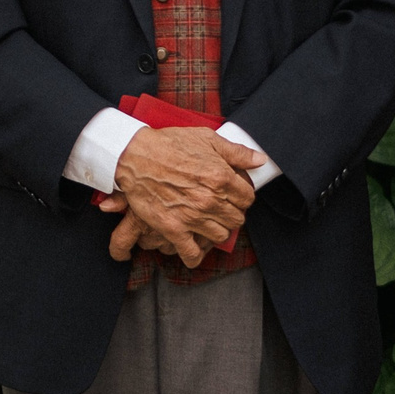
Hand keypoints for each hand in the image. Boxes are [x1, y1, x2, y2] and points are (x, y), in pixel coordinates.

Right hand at [107, 127, 259, 266]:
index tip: (233, 195)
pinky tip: (194, 248)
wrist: (135, 155)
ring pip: (220, 236)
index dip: (242, 196)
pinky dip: (195, 255)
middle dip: (231, 213)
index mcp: (221, 177)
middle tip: (220, 208)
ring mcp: (192, 216)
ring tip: (208, 222)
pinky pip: (192, 253)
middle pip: (236, 219)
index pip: (247, 198)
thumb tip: (260, 160)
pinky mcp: (173, 228)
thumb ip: (236, 152)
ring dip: (216, 230)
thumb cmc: (169, 144)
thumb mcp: (207, 138)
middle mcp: (210, 199)